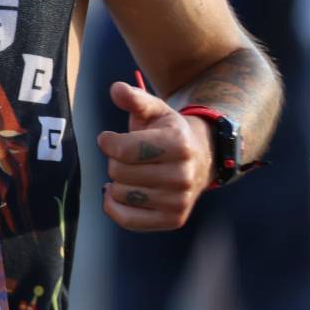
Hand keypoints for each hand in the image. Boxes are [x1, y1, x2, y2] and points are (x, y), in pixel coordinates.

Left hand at [96, 78, 213, 231]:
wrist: (201, 158)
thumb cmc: (169, 133)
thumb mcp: (155, 110)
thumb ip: (134, 98)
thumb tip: (116, 89)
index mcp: (178, 144)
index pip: (124, 149)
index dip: (108, 142)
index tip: (108, 139)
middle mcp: (183, 175)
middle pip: (119, 173)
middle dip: (114, 162)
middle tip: (126, 158)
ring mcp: (180, 201)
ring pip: (121, 195)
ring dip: (115, 183)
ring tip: (129, 173)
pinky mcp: (173, 220)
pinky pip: (127, 220)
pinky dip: (113, 207)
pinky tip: (117, 193)